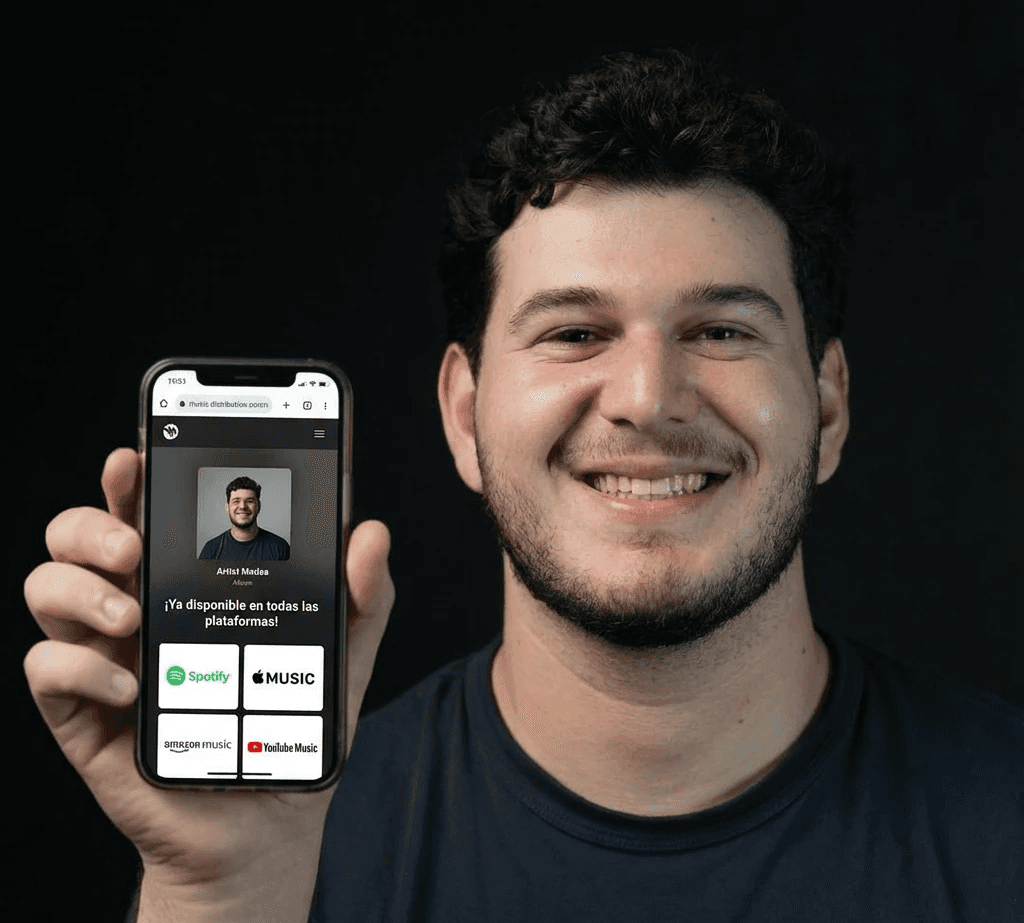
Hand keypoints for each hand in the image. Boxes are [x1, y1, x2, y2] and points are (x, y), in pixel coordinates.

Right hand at [23, 448, 393, 920]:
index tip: (140, 452)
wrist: (266, 822)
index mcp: (190, 580)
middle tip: (134, 544)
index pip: (150, 508)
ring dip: (82, 590)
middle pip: (78, 534)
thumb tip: (369, 532)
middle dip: (93, 522)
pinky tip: (135, 689)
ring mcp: (105, 656)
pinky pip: (48, 668)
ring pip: (47, 587)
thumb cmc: (293, 726)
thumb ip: (361, 596)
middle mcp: (137, 605)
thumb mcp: (343, 656)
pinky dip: (82, 669)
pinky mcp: (84, 713)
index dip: (134, 474)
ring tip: (137, 616)